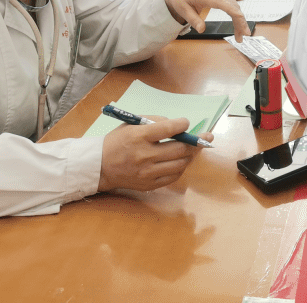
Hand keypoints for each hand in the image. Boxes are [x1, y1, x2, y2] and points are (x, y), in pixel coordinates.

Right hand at [98, 116, 212, 191]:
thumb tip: (176, 125)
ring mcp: (148, 172)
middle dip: (196, 141)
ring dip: (191, 155)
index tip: (186, 122)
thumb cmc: (117, 141)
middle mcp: (144, 155)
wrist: (100, 166)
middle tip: (207, 136)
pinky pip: (173, 176)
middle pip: (179, 149)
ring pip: (180, 164)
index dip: (181, 125)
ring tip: (196, 148)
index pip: (167, 129)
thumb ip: (154, 122)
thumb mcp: (131, 125)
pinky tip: (182, 160)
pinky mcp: (149, 184)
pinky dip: (181, 167)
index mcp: (139, 137)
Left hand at [164, 0, 250, 39]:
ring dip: (239, 18)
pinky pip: (231, 2)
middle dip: (240, 21)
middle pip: (233, 6)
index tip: (243, 26)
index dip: (236, 15)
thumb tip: (201, 30)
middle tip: (242, 37)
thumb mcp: (182, 10)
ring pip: (234, 4)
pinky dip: (236, 12)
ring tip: (240, 33)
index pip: (225, 4)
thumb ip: (192, 19)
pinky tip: (238, 21)